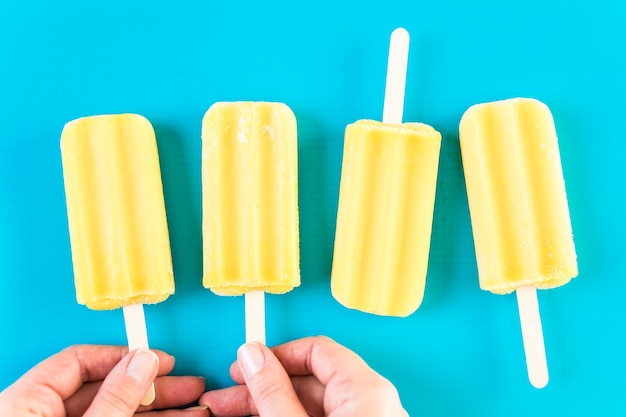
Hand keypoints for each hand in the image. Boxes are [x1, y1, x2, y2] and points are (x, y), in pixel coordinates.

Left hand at [0, 345, 208, 416]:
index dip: (124, 356)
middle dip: (154, 387)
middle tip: (188, 385)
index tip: (159, 359)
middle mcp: (43, 416)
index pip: (78, 361)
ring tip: (196, 409)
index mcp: (26, 404)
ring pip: (119, 414)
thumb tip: (142, 362)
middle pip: (106, 389)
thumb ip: (116, 398)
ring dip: (161, 411)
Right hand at [200, 336, 408, 416]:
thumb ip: (274, 393)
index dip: (276, 354)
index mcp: (366, 390)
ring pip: (312, 405)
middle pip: (311, 379)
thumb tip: (252, 356)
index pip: (317, 349)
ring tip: (231, 414)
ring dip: (270, 406)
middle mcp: (372, 403)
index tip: (244, 366)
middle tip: (226, 398)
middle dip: (263, 386)